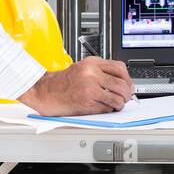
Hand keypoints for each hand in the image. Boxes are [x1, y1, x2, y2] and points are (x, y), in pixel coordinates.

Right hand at [18, 58, 134, 115]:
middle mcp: (91, 74)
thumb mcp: (82, 67)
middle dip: (127, 93)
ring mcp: (89, 89)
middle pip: (122, 84)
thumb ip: (101, 71)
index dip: (128, 78)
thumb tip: (122, 82)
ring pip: (117, 98)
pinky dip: (109, 110)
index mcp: (92, 63)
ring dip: (120, 103)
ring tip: (116, 104)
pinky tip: (105, 108)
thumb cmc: (62, 82)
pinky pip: (107, 108)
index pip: (120, 68)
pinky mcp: (86, 103)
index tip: (129, 85)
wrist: (44, 91)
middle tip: (126, 97)